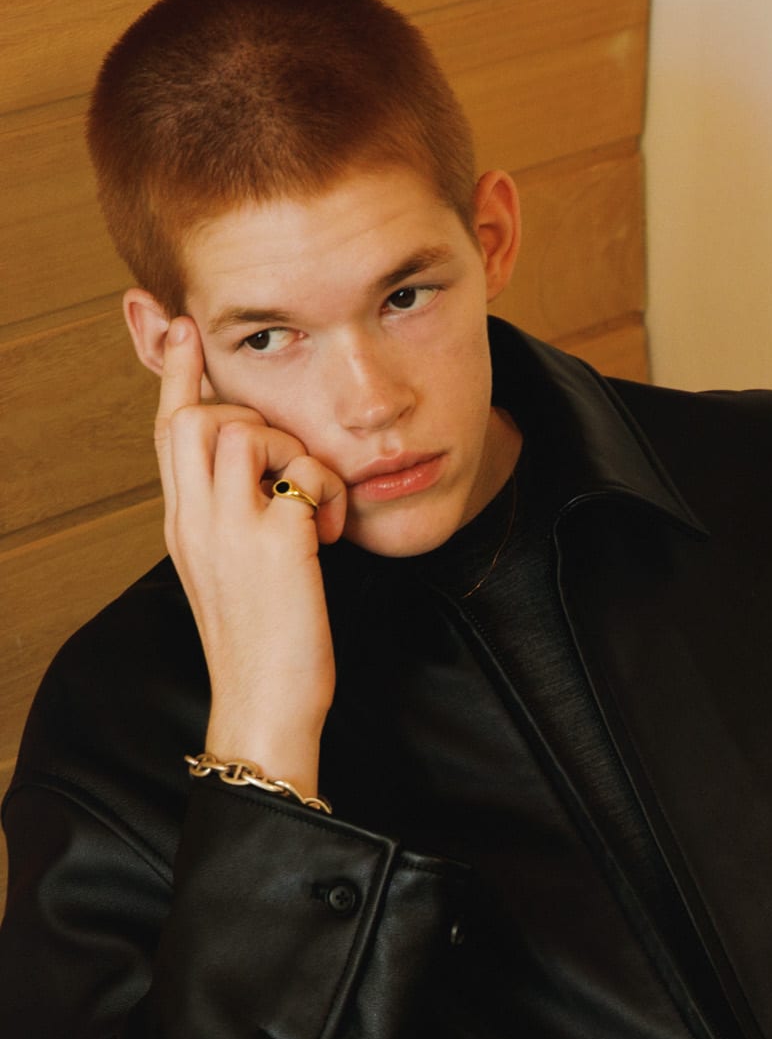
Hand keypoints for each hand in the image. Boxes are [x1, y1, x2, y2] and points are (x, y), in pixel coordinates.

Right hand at [154, 316, 345, 798]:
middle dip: (249, 417)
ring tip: (314, 507)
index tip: (183, 329)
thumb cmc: (261, 650)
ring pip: (243, 428)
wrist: (264, 709)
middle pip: (195, 416)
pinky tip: (334, 533)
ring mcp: (232, 530)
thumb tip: (259, 489)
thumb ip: (230, 524)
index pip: (169, 432)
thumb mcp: (229, 577)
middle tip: (288, 458)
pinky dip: (328, 489)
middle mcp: (196, 521)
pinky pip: (303, 471)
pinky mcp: (278, 544)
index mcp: (183, 528)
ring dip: (292, 452)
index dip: (178, 375)